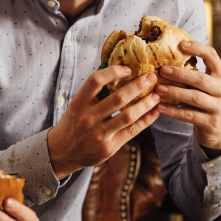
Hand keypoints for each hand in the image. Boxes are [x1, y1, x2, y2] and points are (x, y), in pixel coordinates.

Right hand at [48, 64, 160, 178]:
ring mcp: (99, 133)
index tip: (128, 68)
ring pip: (129, 115)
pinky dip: (146, 120)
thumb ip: (93, 93)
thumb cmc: (73, 123)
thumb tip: (117, 71)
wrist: (63, 152)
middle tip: (151, 77)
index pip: (96, 80)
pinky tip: (154, 112)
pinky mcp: (110, 146)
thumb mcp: (76, 106)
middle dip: (138, 85)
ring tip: (156, 95)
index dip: (114, 71)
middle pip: (118, 97)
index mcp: (78, 103)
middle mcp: (88, 118)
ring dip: (146, 103)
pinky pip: (133, 130)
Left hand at [155, 40, 220, 154]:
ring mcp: (219, 107)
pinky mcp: (212, 122)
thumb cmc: (205, 101)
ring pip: (195, 97)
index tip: (181, 44)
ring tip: (158, 89)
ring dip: (174, 92)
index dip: (198, 48)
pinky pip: (189, 115)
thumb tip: (162, 57)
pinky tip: (160, 107)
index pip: (212, 56)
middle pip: (201, 79)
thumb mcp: (204, 86)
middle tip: (162, 70)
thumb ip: (192, 73)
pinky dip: (173, 111)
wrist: (219, 129)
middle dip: (180, 74)